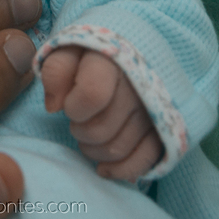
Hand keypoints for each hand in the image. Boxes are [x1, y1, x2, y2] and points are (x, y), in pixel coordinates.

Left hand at [40, 46, 162, 180]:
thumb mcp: (70, 48)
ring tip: (89, 135)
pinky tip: (104, 167)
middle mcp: (138, 86)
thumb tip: (54, 106)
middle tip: (78, 120)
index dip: (74, 107)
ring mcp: (154, 110)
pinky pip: (144, 160)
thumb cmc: (96, 52)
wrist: (138, 47)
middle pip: (101, 129)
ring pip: (118, 149)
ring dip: (94, 150)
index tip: (69, 103)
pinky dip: (120, 170)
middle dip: (80, 130)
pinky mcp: (164, 129)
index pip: (92, 95)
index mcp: (113, 60)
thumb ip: (56, 71)